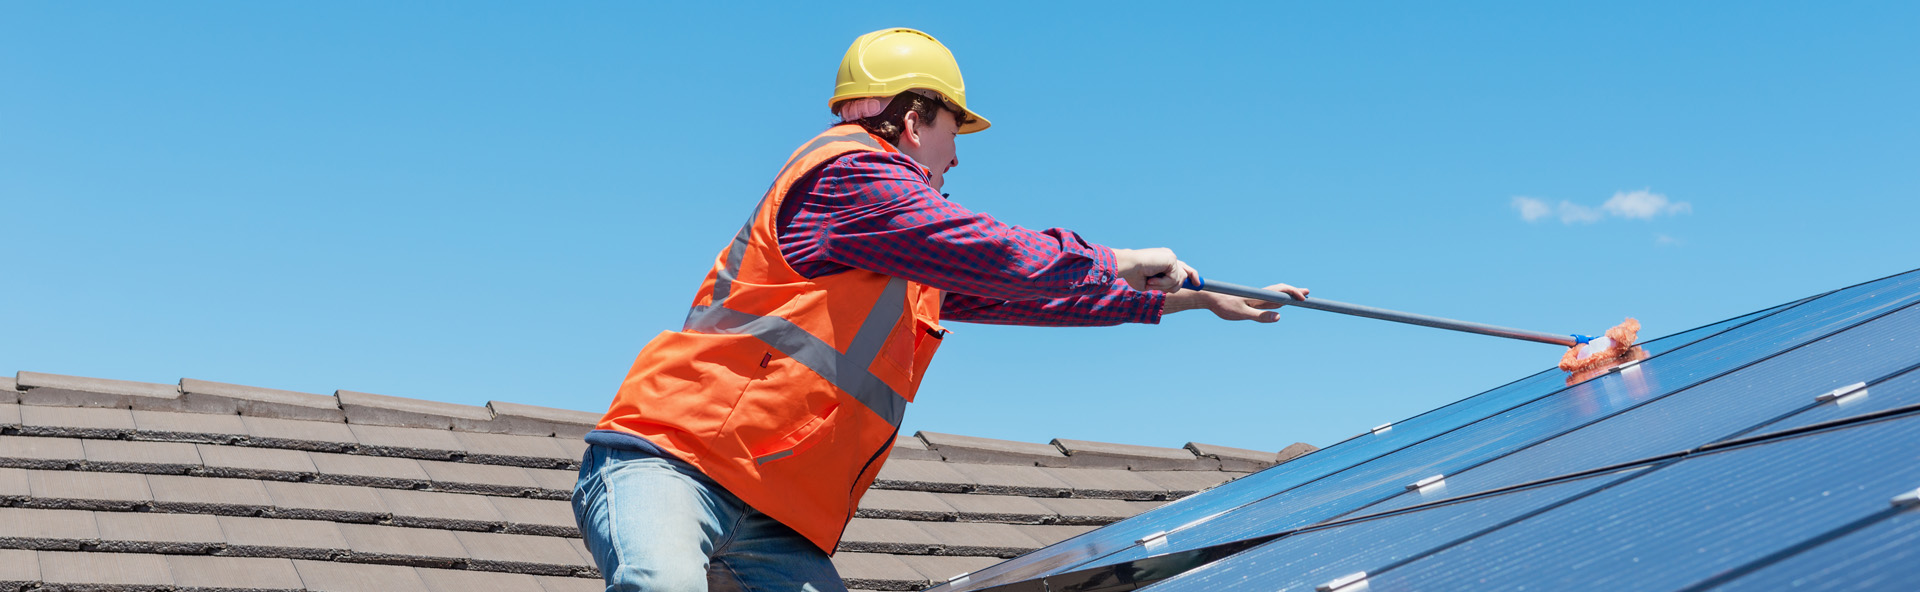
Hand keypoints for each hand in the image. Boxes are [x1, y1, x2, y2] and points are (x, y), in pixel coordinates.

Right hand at [1113, 248, 1192, 292]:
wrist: (1127, 266)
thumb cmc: (1133, 275)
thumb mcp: (1150, 283)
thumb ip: (1162, 284)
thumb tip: (1172, 289)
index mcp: (1163, 259)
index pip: (1181, 267)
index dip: (1191, 274)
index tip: (1198, 283)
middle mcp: (1169, 256)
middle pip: (1186, 272)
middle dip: (1186, 281)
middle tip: (1185, 284)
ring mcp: (1171, 257)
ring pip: (1179, 280)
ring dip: (1164, 286)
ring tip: (1150, 282)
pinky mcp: (1171, 259)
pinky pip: (1173, 279)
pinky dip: (1162, 283)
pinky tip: (1151, 280)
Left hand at [1164, 282, 1309, 321]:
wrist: (1210, 298)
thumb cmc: (1224, 306)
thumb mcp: (1242, 314)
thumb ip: (1260, 316)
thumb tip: (1278, 317)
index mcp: (1259, 295)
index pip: (1281, 291)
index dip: (1294, 293)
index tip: (1304, 299)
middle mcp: (1259, 295)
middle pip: (1281, 291)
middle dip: (1295, 292)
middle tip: (1307, 294)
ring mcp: (1255, 298)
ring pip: (1275, 295)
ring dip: (1288, 296)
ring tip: (1300, 298)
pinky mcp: (1250, 302)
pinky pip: (1268, 301)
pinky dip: (1279, 301)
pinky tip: (1281, 305)